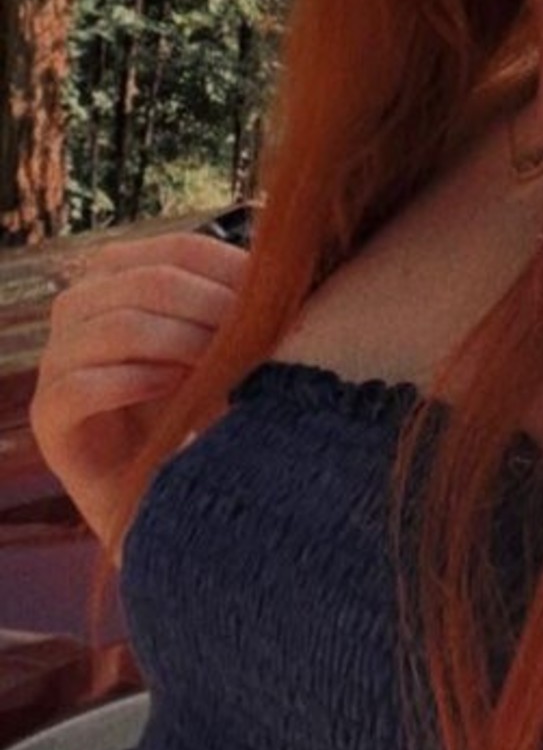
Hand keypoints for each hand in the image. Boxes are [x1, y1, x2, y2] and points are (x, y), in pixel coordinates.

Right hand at [30, 230, 248, 552]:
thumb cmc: (201, 412)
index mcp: (118, 279)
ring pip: (112, 327)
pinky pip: (80, 387)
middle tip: (255, 337)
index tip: (275, 297)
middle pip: (145, 282)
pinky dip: (132, 383)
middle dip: (209, 306)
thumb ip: (238, 307)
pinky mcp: (49, 420)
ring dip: (178, 341)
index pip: (175, 250)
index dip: (227, 267)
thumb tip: (286, 267)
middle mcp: (78, 311)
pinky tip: (173, 390)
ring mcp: (57, 364)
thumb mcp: (223, 351)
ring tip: (220, 364)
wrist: (170, 498)